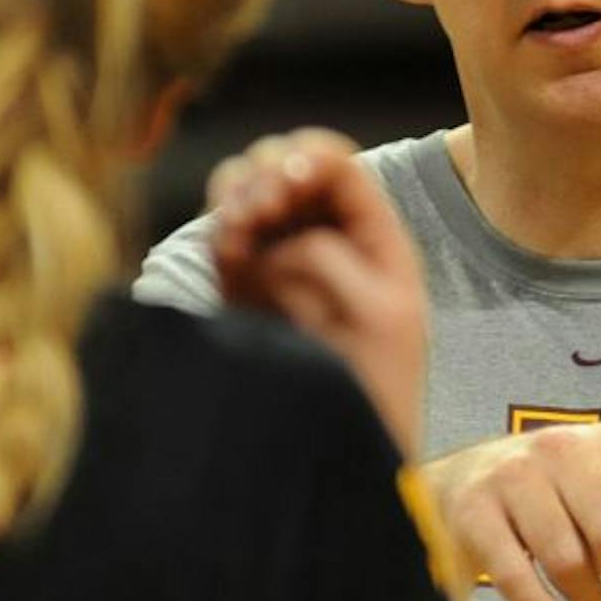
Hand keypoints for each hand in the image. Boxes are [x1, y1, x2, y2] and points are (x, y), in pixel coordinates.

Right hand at [209, 129, 427, 457]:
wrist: (346, 442)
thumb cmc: (380, 381)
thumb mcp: (379, 312)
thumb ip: (330, 257)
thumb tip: (267, 238)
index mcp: (371, 232)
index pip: (333, 164)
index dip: (305, 158)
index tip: (289, 185)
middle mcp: (321, 233)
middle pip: (280, 165)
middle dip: (263, 174)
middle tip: (257, 212)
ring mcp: (277, 254)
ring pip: (242, 193)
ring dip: (235, 196)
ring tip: (241, 228)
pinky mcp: (240, 284)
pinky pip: (221, 238)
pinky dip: (220, 232)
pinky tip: (229, 248)